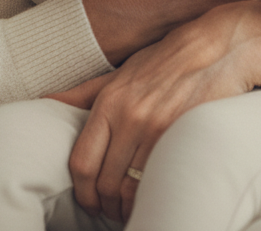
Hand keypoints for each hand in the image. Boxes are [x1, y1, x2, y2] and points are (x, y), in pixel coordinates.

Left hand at [66, 0, 260, 222]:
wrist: (215, 48)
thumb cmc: (163, 62)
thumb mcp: (120, 73)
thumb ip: (83, 93)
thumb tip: (45, 102)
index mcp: (109, 101)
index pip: (82, 163)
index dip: (83, 192)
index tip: (89, 201)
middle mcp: (130, 116)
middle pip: (106, 183)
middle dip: (106, 206)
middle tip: (111, 211)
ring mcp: (158, 129)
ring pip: (132, 189)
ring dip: (129, 208)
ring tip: (131, 210)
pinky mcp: (184, 138)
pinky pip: (160, 183)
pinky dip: (153, 199)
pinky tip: (153, 199)